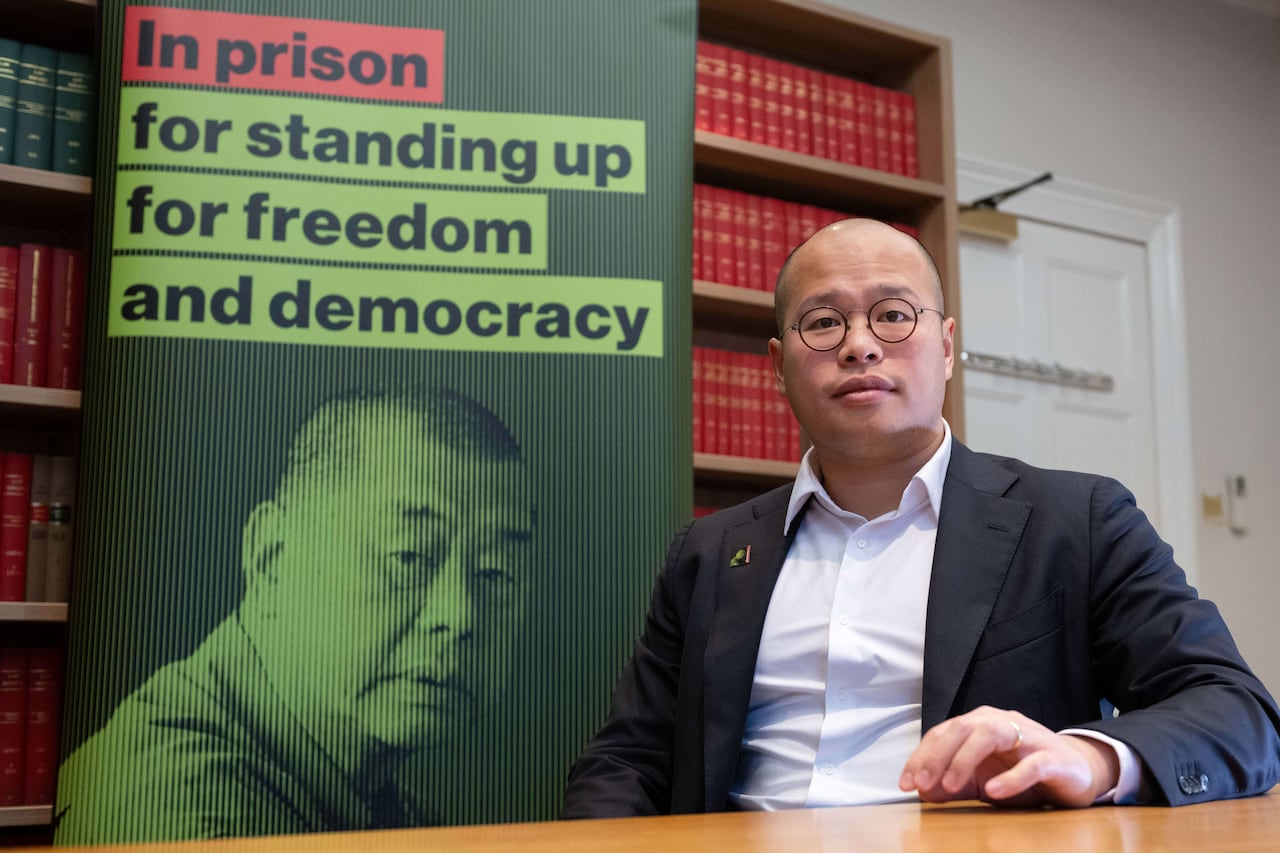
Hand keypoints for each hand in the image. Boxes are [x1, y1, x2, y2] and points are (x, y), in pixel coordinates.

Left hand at [897, 706, 1119, 807]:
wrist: (1077, 772)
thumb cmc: (1023, 772)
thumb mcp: (983, 780)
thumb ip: (954, 784)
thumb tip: (923, 792)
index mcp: (980, 724)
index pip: (943, 733)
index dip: (921, 757)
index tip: (906, 784)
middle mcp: (1001, 723)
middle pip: (962, 728)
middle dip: (937, 756)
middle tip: (922, 784)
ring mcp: (1028, 737)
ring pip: (991, 735)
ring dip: (965, 759)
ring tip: (950, 786)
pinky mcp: (1053, 758)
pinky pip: (1031, 764)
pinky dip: (1011, 777)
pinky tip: (994, 791)